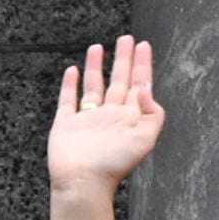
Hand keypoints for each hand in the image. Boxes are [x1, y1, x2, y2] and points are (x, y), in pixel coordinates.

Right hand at [47, 36, 165, 197]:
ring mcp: (88, 118)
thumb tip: (146, 87)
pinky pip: (68, 99)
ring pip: (94, 86)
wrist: (84, 181)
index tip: (144, 45)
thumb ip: (151, 113)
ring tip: (98, 47)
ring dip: (96, 67)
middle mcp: (111, 115)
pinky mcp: (67, 123)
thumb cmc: (114, 164)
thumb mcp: (145, 139)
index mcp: (130, 117)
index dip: (142, 65)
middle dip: (123, 59)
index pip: (138, 84)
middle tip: (126, 38)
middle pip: (118, 80)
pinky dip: (70, 84)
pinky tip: (72, 70)